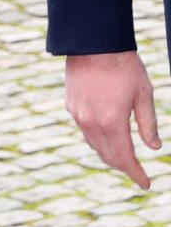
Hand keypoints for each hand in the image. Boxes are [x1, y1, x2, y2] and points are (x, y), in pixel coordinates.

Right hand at [64, 51, 161, 188]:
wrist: (93, 42)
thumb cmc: (124, 65)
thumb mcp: (143, 93)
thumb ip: (148, 123)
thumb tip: (155, 147)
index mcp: (112, 121)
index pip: (125, 158)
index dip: (136, 174)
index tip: (146, 184)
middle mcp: (91, 123)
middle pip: (107, 156)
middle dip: (123, 167)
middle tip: (136, 171)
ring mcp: (78, 115)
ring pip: (94, 144)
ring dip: (109, 153)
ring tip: (123, 154)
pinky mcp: (71, 106)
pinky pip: (85, 129)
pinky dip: (98, 137)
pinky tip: (106, 132)